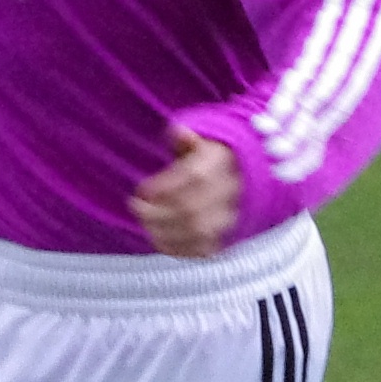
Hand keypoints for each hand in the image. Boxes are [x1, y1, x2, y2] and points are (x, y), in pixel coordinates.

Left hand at [130, 127, 242, 258]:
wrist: (245, 178)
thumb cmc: (211, 158)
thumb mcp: (202, 141)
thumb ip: (185, 139)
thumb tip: (176, 131)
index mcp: (223, 163)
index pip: (194, 176)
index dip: (164, 186)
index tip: (141, 190)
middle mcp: (231, 192)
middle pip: (193, 208)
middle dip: (158, 212)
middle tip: (136, 206)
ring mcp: (232, 217)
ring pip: (199, 231)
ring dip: (164, 232)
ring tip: (144, 224)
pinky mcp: (227, 237)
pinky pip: (204, 249)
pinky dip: (179, 249)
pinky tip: (158, 240)